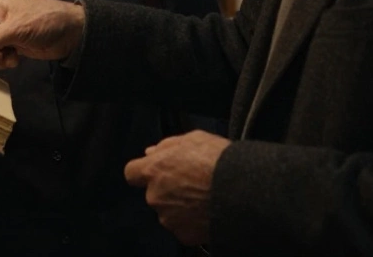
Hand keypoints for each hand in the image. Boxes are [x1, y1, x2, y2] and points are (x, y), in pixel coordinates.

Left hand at [124, 131, 230, 246]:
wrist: (241, 192)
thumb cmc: (218, 161)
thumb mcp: (194, 138)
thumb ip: (167, 145)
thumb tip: (150, 152)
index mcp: (154, 170)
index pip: (131, 172)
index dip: (143, 171)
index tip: (155, 170)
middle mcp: (155, 196)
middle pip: (154, 193)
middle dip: (168, 189)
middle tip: (192, 183)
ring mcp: (168, 218)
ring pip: (168, 211)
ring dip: (180, 205)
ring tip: (204, 197)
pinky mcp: (184, 235)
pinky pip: (183, 227)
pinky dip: (192, 221)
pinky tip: (208, 211)